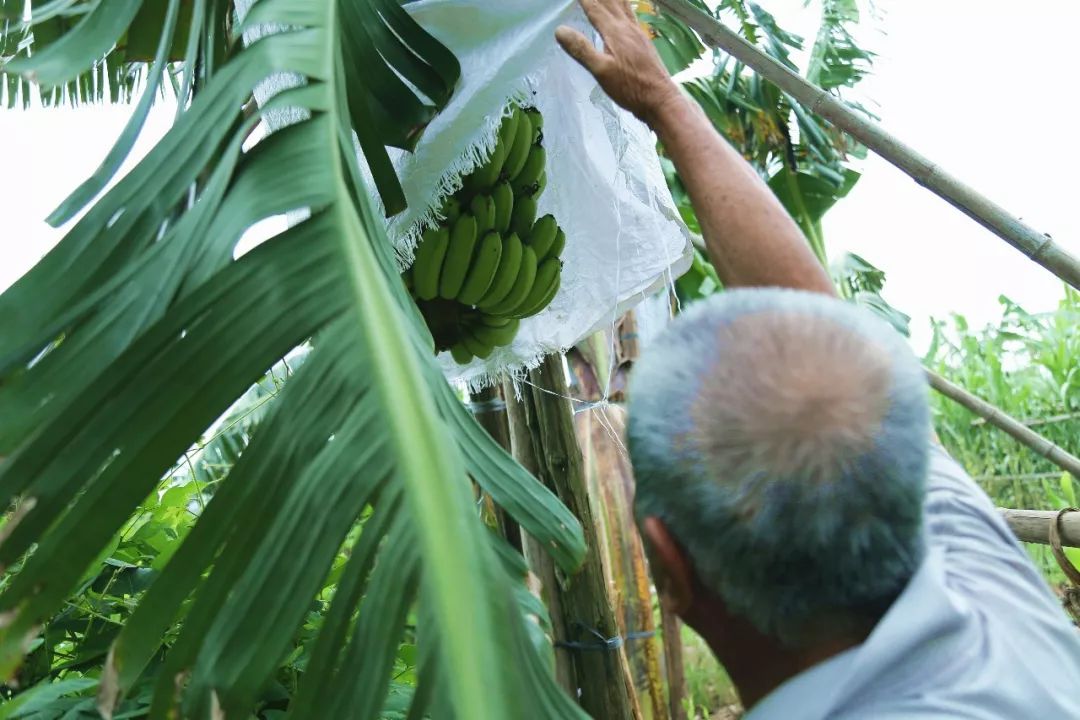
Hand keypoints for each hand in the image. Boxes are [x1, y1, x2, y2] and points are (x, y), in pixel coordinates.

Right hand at [555, 0, 681, 123]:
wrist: (660, 99)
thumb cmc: (630, 88)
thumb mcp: (601, 71)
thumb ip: (581, 50)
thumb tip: (559, 30)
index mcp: (614, 32)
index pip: (595, 8)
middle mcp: (627, 27)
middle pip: (610, 1)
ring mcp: (637, 33)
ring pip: (623, 5)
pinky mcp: (643, 41)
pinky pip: (631, 14)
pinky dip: (625, 5)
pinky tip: (625, 8)